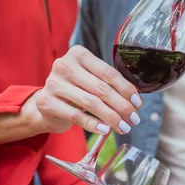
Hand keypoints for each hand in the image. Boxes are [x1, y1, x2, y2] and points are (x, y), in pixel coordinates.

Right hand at [24, 45, 142, 135]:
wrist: (46, 104)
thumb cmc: (75, 89)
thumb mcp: (90, 79)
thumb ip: (108, 83)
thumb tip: (135, 99)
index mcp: (78, 54)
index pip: (108, 72)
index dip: (126, 89)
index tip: (138, 103)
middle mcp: (64, 65)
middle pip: (101, 88)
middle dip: (122, 106)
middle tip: (134, 119)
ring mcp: (53, 83)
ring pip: (90, 103)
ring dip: (111, 117)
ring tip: (124, 127)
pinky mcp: (46, 102)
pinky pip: (76, 116)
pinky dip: (94, 124)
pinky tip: (106, 130)